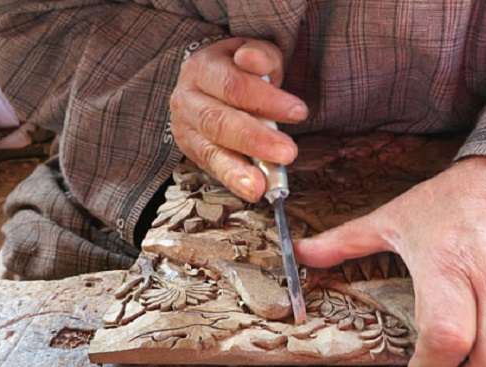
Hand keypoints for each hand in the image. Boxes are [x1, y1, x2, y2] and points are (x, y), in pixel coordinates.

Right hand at [170, 37, 306, 201]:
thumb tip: (253, 60)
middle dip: (255, 139)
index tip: (300, 112)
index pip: (234, 85)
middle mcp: (187, 98)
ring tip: (261, 186)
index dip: (266, 99)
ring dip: (238, 170)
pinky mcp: (192, 151)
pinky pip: (212, 168)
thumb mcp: (254, 55)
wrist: (211, 82)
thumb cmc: (241, 69)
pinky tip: (253, 191)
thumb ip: (261, 58)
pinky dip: (233, 181)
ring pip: (211, 150)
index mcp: (203, 68)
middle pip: (219, 121)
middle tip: (288, 153)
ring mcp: (186, 128)